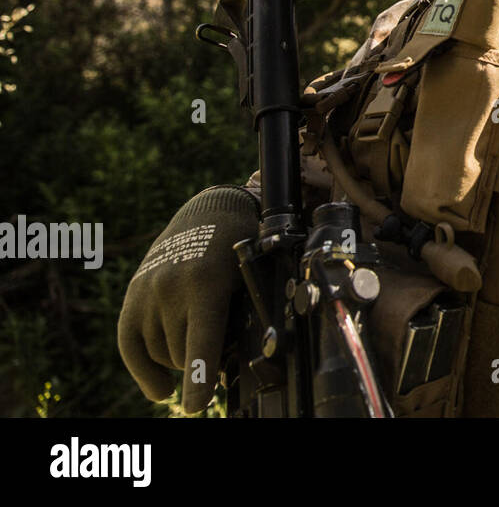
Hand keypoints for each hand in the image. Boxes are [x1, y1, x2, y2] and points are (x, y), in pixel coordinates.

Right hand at [117, 185, 258, 413]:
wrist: (212, 210)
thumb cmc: (243, 246)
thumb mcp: (252, 275)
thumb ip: (243, 315)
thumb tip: (237, 364)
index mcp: (206, 283)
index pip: (201, 341)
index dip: (199, 377)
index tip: (197, 406)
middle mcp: (170, 287)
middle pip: (181, 353)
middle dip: (200, 363)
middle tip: (222, 353)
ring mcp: (148, 290)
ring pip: (158, 353)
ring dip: (177, 362)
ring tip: (200, 352)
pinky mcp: (134, 293)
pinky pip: (129, 345)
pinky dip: (144, 370)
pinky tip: (161, 389)